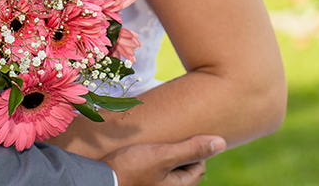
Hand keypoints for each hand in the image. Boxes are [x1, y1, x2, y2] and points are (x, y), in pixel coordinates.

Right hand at [103, 135, 224, 185]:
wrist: (97, 180)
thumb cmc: (130, 168)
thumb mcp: (163, 155)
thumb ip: (192, 149)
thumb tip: (221, 142)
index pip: (199, 166)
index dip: (192, 148)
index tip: (177, 137)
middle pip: (183, 169)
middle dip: (177, 153)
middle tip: (164, 140)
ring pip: (167, 170)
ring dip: (163, 156)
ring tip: (151, 145)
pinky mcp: (141, 184)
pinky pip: (154, 172)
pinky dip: (150, 161)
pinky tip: (139, 152)